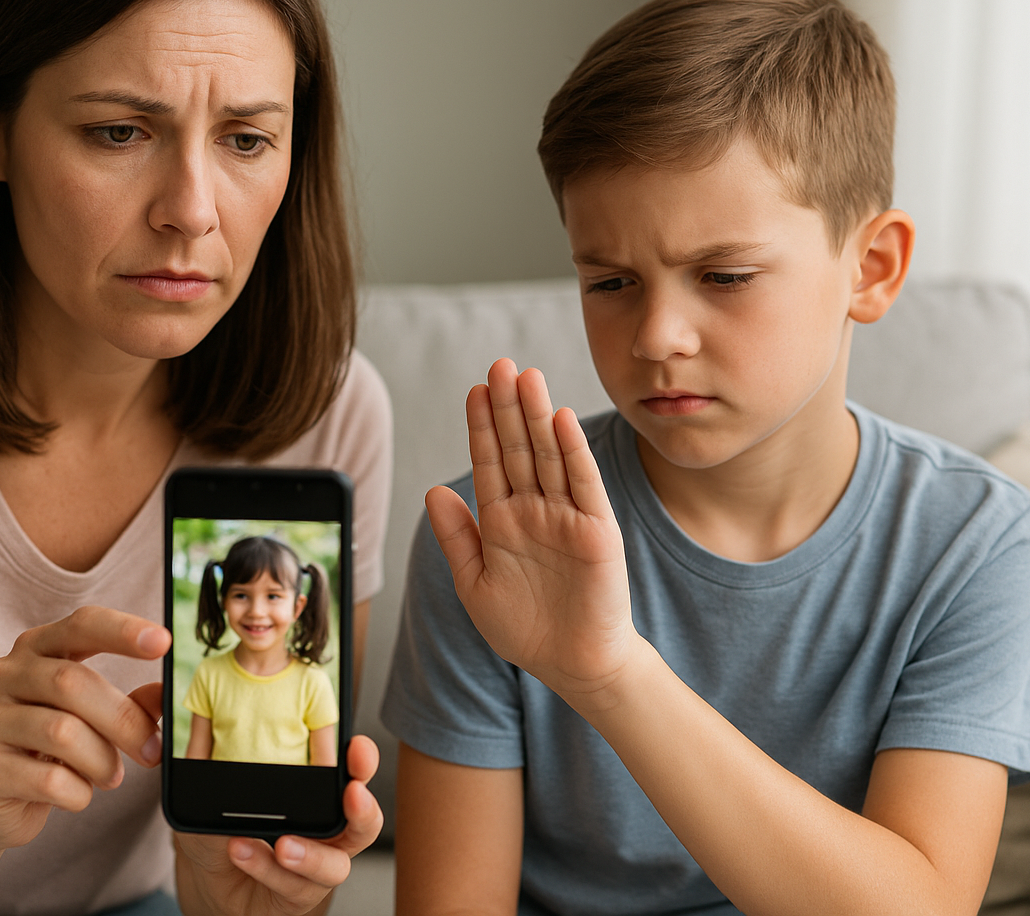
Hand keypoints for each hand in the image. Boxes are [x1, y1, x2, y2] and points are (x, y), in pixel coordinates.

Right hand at [0, 606, 170, 854]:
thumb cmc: (50, 749)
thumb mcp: (92, 719)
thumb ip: (130, 704)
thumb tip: (166, 693)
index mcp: (35, 648)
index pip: (80, 625)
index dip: (122, 630)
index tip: (164, 642)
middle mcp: (2, 674)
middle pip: (73, 682)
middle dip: (124, 720)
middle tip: (153, 751)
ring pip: (62, 733)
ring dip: (102, 761)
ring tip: (111, 775)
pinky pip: (48, 780)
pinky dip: (78, 793)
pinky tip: (76, 793)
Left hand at [174, 736, 384, 915]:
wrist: (206, 882)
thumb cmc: (221, 832)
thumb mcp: (211, 792)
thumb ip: (210, 758)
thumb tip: (202, 718)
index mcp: (316, 799)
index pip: (351, 777)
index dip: (362, 762)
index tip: (357, 747)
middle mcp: (325, 834)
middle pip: (365, 825)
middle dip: (364, 809)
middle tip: (352, 795)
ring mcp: (313, 870)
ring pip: (335, 867)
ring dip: (310, 854)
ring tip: (282, 843)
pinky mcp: (296, 899)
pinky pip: (293, 889)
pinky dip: (266, 869)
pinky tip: (242, 852)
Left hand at [425, 359, 642, 704]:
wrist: (572, 664)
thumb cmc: (523, 628)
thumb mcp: (473, 583)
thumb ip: (456, 536)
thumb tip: (433, 489)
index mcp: (502, 519)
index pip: (490, 461)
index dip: (481, 426)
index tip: (474, 389)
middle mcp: (534, 509)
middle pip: (518, 448)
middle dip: (507, 407)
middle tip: (499, 364)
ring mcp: (566, 517)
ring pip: (549, 456)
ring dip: (537, 416)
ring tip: (526, 376)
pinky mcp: (596, 531)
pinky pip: (582, 485)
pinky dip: (572, 452)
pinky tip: (559, 420)